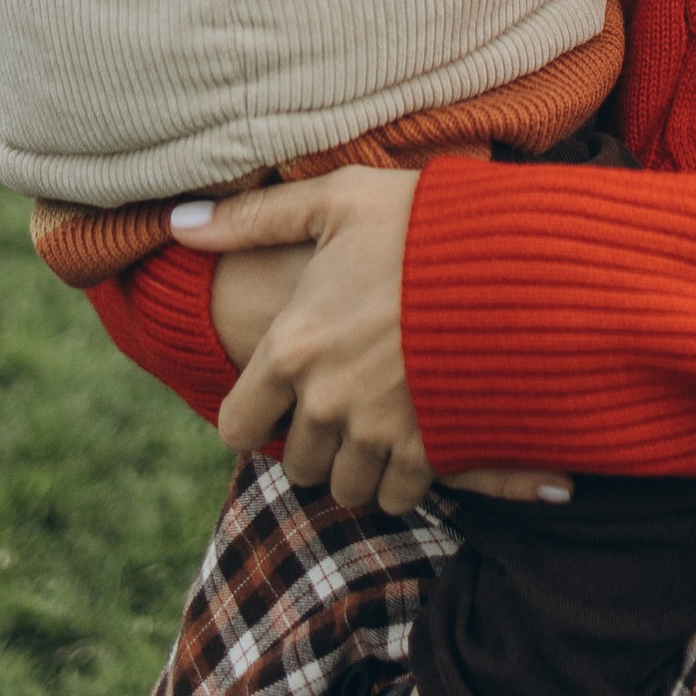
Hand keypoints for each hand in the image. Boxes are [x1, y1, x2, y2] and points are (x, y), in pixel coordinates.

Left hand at [171, 173, 570, 513]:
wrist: (516, 255)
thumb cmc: (421, 219)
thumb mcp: (336, 200)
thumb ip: (253, 217)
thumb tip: (178, 221)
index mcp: (292, 347)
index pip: (237, 427)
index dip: (251, 416)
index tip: (274, 399)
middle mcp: (326, 400)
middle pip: (294, 464)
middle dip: (310, 438)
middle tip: (337, 400)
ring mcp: (379, 431)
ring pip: (345, 484)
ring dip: (354, 461)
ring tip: (375, 420)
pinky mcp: (430, 448)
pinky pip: (398, 495)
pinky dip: (401, 477)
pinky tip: (414, 436)